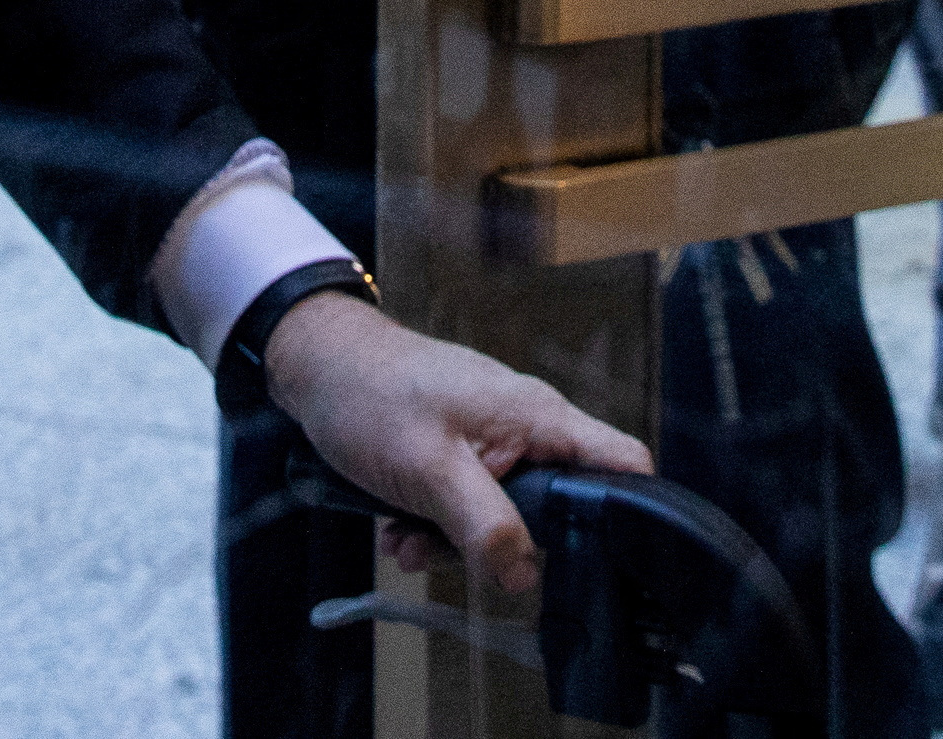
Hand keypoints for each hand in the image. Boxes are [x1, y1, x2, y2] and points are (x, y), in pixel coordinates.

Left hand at [265, 294, 652, 600]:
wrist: (315, 366)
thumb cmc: (369, 395)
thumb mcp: (430, 468)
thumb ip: (485, 524)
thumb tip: (525, 576)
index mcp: (537, 417)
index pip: (621, 463)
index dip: (627, 514)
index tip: (603, 563)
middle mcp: (525, 428)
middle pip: (556, 507)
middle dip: (506, 542)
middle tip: (457, 552)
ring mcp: (492, 440)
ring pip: (503, 515)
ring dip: (455, 539)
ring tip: (407, 539)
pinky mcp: (461, 453)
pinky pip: (466, 506)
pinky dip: (434, 524)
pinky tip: (397, 530)